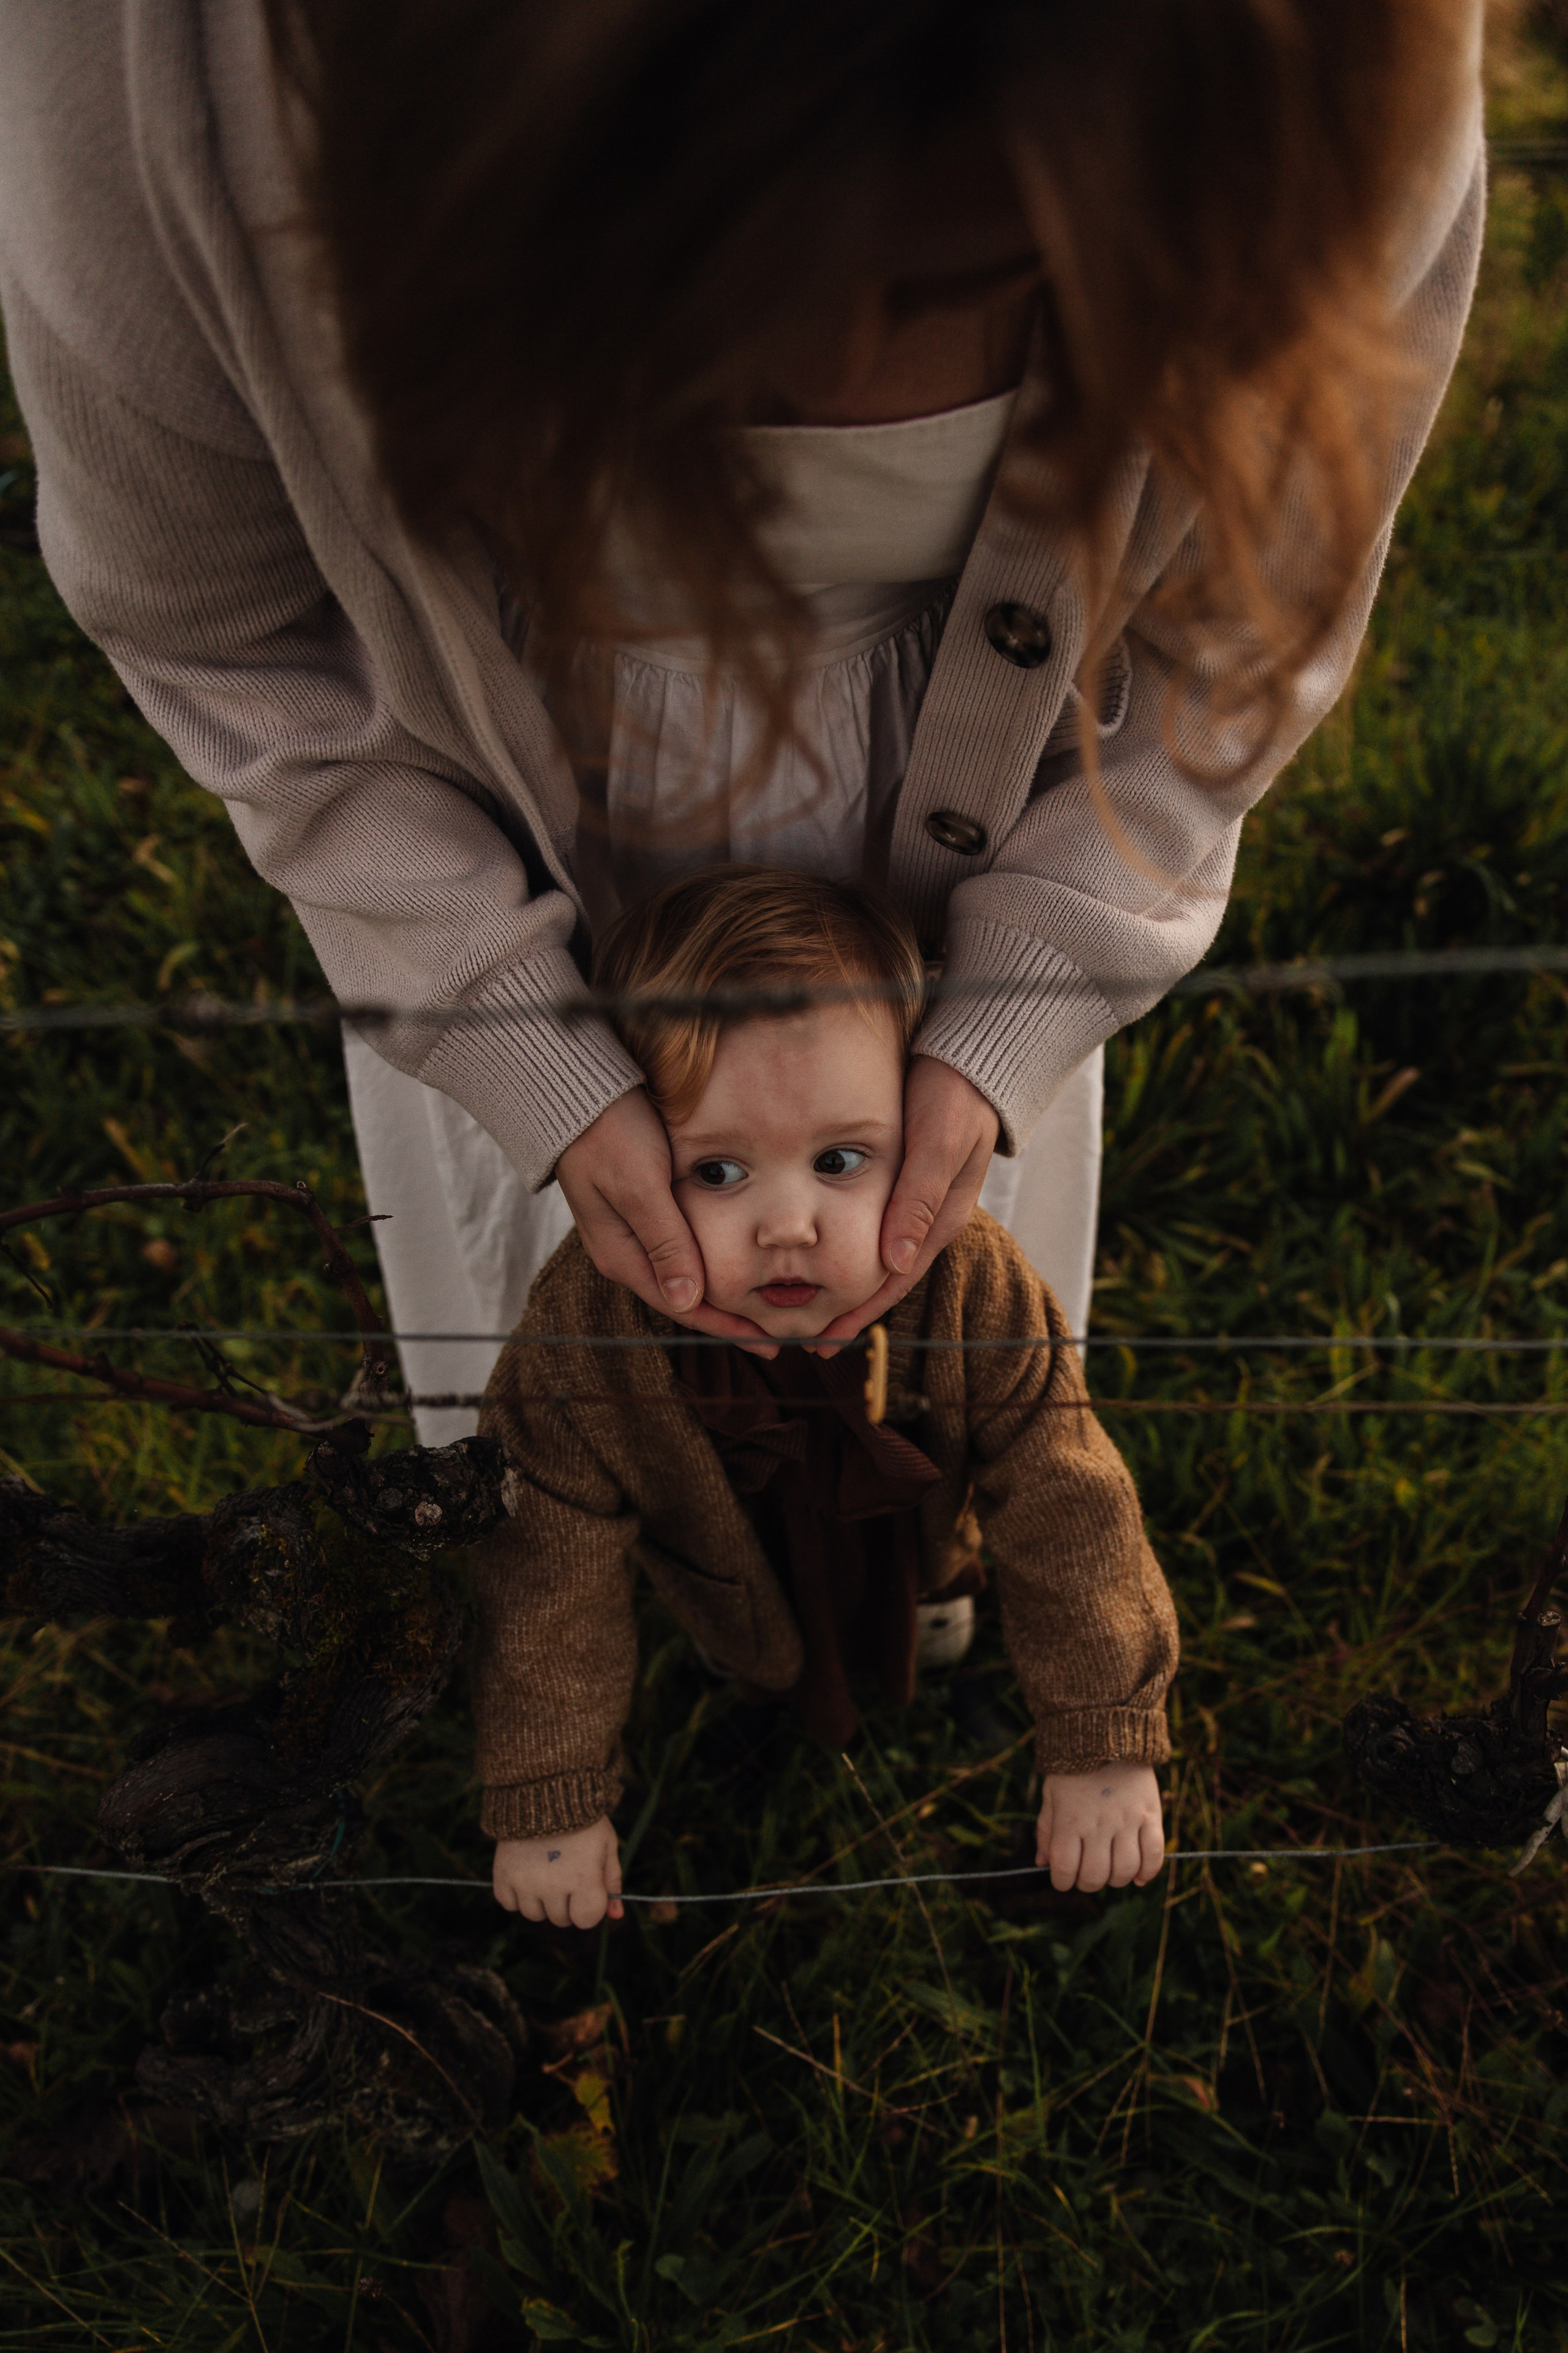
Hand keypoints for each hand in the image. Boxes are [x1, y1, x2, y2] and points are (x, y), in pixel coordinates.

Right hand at [493, 1818, 623, 1927]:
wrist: (545, 1790)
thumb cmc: (583, 1819)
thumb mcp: (606, 1845)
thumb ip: (611, 1881)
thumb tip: (617, 1915)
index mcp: (583, 1879)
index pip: (586, 1920)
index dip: (589, 1907)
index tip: (587, 1890)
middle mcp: (553, 1886)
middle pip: (561, 1919)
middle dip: (566, 1902)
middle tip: (565, 1873)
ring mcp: (525, 1883)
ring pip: (534, 1915)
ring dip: (541, 1900)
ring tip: (546, 1870)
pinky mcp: (503, 1875)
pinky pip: (508, 1904)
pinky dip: (516, 1894)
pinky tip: (526, 1872)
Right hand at [557, 1089, 772, 1346]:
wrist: (576, 1092)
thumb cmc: (609, 1133)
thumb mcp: (640, 1186)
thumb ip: (665, 1242)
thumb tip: (687, 1301)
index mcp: (622, 1255)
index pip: (683, 1306)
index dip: (727, 1327)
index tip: (768, 1342)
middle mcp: (626, 1252)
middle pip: (686, 1297)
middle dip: (729, 1317)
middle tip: (776, 1335)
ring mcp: (632, 1231)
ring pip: (686, 1274)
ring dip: (722, 1293)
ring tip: (763, 1307)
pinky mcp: (642, 1208)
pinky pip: (681, 1249)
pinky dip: (711, 1262)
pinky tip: (734, 1263)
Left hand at [814, 1056, 998, 1346]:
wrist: (970, 1057)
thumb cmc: (953, 1095)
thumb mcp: (937, 1144)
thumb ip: (919, 1199)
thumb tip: (897, 1261)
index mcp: (940, 1218)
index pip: (894, 1280)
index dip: (860, 1313)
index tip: (826, 1340)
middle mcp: (929, 1217)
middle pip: (884, 1276)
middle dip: (849, 1308)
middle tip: (809, 1340)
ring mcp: (918, 1200)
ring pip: (878, 1255)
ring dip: (848, 1282)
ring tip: (812, 1307)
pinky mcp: (905, 1180)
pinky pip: (874, 1226)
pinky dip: (851, 1248)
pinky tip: (828, 1254)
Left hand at [1035, 1762, 1164, 1892]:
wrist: (1106, 1734)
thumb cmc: (1073, 1769)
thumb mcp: (1050, 1795)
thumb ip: (1046, 1831)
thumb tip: (1043, 1864)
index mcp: (1069, 1820)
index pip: (1065, 1869)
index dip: (1062, 1882)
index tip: (1064, 1878)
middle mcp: (1098, 1824)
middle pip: (1095, 1876)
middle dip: (1088, 1883)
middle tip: (1088, 1873)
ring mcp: (1127, 1820)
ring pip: (1125, 1871)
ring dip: (1117, 1879)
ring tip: (1111, 1869)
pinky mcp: (1150, 1814)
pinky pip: (1154, 1855)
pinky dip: (1148, 1873)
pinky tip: (1139, 1876)